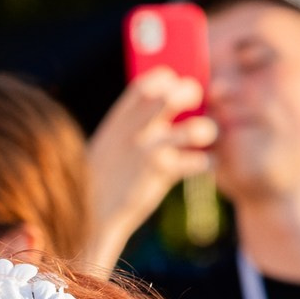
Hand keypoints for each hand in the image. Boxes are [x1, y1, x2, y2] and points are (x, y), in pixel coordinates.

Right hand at [84, 69, 216, 267]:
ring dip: (206, 130)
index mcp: (118, 121)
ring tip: (206, 137)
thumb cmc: (103, 181)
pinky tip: (204, 165)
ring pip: (193, 129)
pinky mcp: (160, 175)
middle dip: (190, 93)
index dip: (164, 79)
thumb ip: (132, 127)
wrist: (91, 219)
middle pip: (170, 97)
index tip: (175, 82)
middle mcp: (134, 132)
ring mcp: (147, 152)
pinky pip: (198, 161)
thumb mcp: (109, 147)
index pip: (144, 85)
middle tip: (197, 101)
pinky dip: (207, 161)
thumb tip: (164, 107)